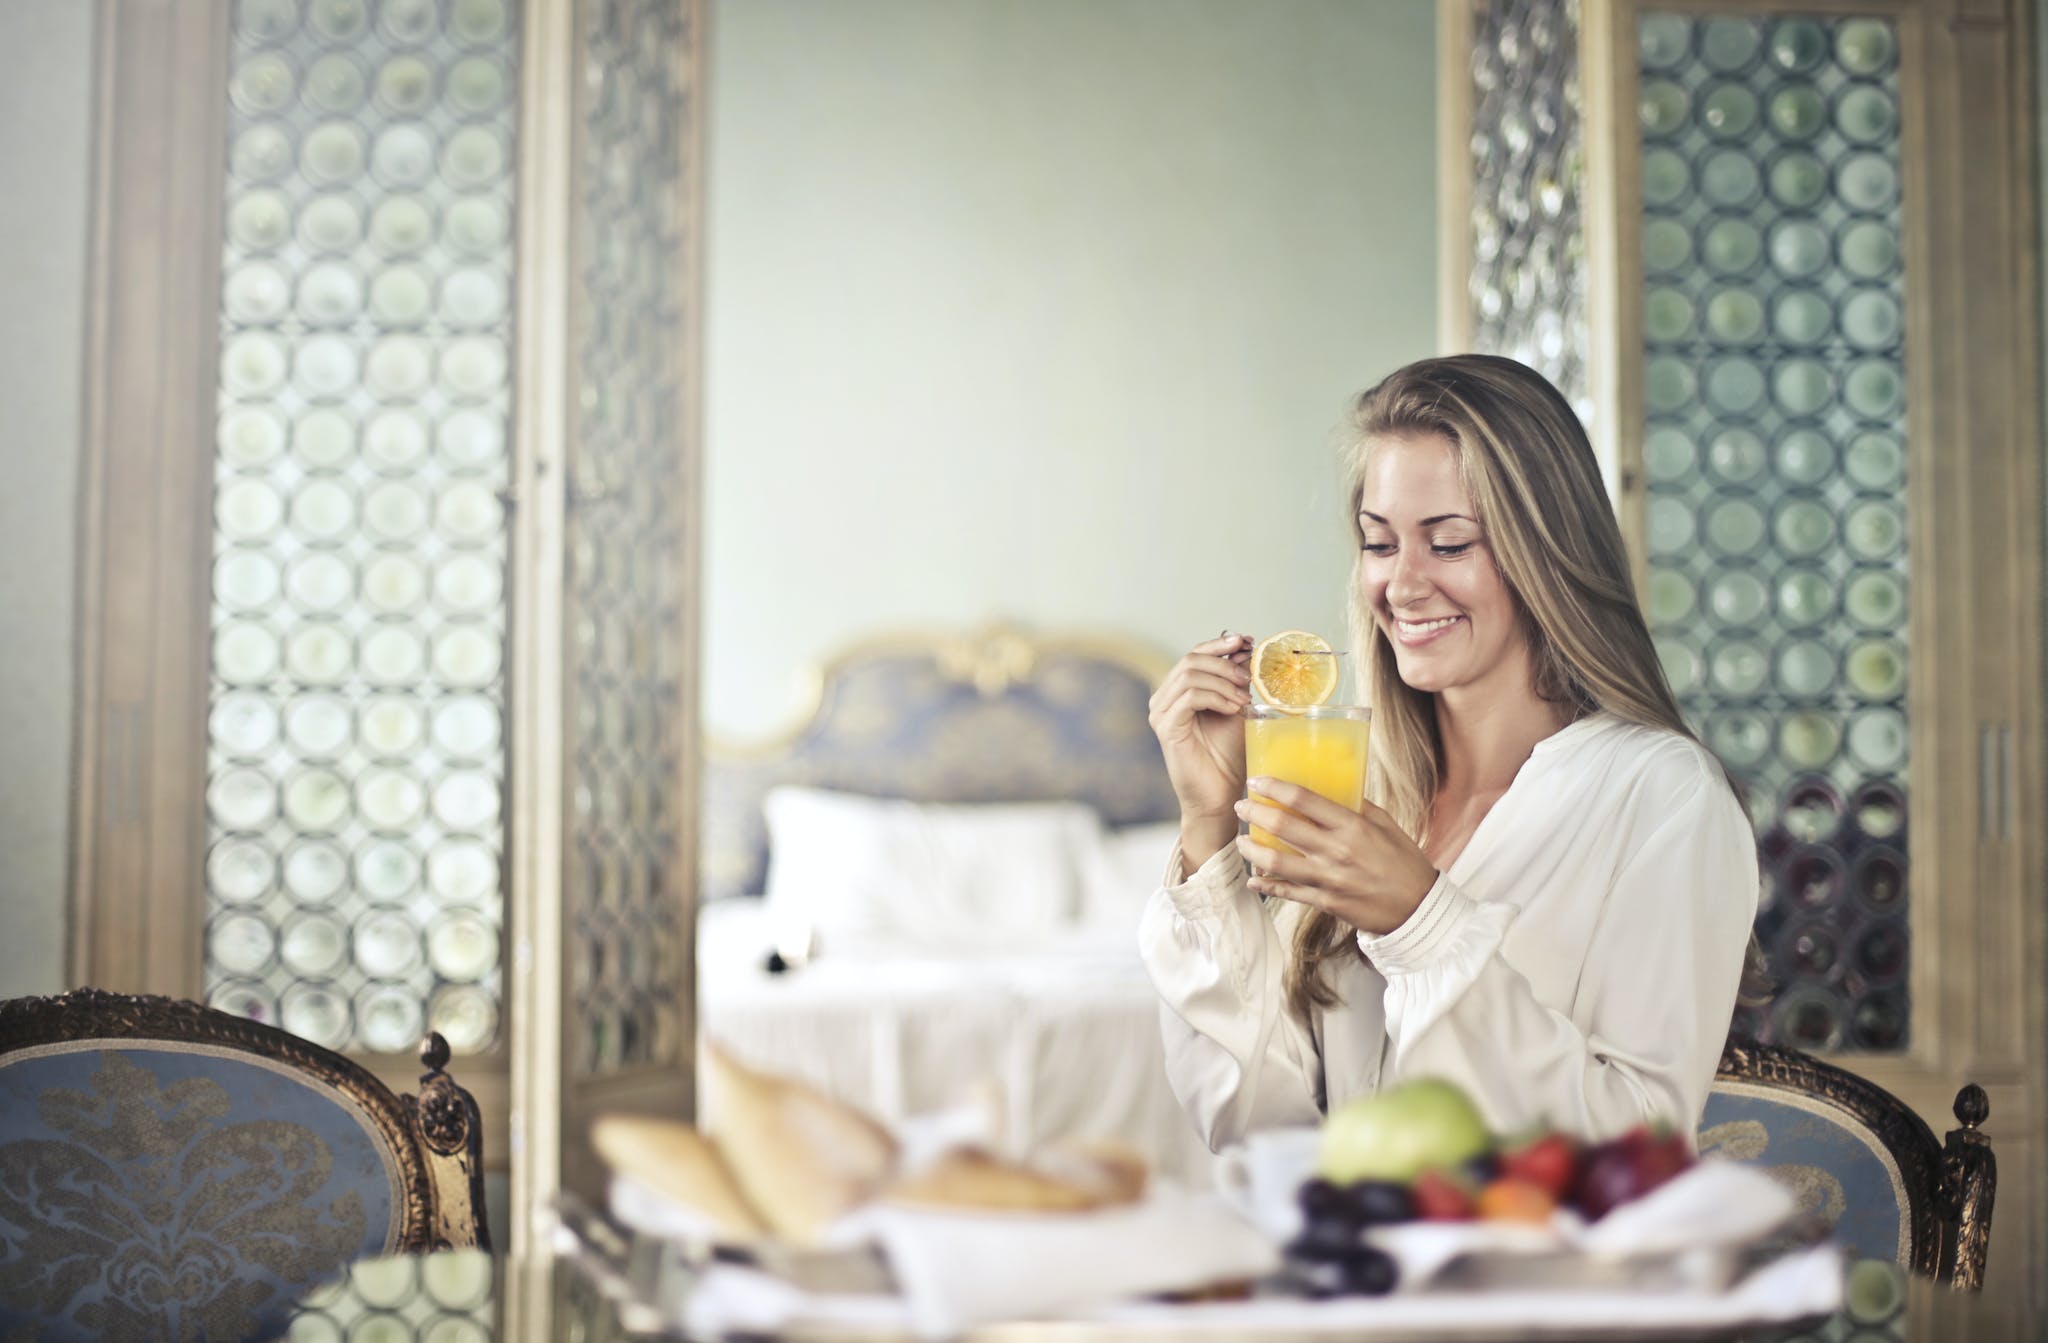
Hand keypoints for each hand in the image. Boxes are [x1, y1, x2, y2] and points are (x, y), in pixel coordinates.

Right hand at [1148, 633, 1252, 858]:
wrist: (1221, 796)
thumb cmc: (1229, 757)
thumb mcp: (1237, 709)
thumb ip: (1236, 681)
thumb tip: (1246, 648)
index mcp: (1178, 692)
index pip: (1195, 654)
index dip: (1220, 643)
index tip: (1246, 641)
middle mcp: (1164, 699)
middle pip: (1191, 659)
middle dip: (1225, 663)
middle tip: (1249, 678)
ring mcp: (1161, 713)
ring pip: (1190, 674)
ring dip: (1223, 682)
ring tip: (1244, 700)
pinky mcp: (1166, 728)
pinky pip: (1189, 697)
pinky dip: (1216, 697)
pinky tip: (1233, 709)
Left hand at [1234, 778, 1439, 935]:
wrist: (1419, 909)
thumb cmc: (1405, 862)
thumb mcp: (1387, 825)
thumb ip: (1358, 807)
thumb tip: (1334, 787)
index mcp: (1353, 826)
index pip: (1305, 800)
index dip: (1275, 788)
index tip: (1257, 781)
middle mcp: (1337, 851)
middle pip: (1283, 827)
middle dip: (1255, 813)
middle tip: (1241, 805)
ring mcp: (1329, 879)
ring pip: (1277, 862)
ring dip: (1252, 849)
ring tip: (1241, 841)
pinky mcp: (1326, 902)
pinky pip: (1288, 892)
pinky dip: (1267, 885)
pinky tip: (1254, 878)